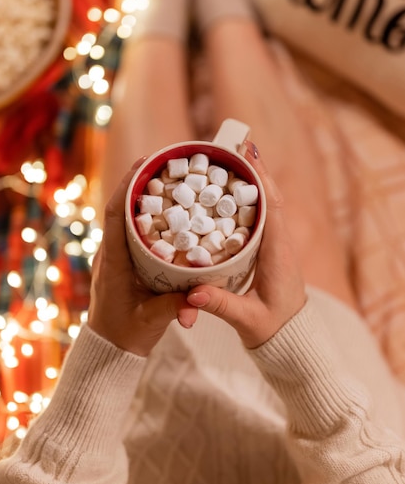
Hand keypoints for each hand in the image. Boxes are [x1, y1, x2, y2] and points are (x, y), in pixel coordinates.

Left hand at [88, 160, 197, 355]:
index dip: (126, 187)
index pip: (114, 216)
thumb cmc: (126, 334)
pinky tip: (170, 209)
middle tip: (163, 162)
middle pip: (121, 208)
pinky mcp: (125, 262)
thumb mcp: (151, 321)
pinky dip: (149, 215)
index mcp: (112, 262)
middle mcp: (111, 253)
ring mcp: (117, 256)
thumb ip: (173, 309)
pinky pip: (134, 230)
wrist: (111, 347)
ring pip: (128, 217)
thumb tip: (198, 302)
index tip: (142, 164)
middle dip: (139, 182)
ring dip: (145, 196)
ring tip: (169, 177)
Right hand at [186, 143, 306, 347]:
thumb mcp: (246, 319)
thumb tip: (191, 294)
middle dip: (255, 170)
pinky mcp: (269, 250)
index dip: (261, 179)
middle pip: (270, 197)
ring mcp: (277, 245)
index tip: (249, 153)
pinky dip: (250, 198)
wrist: (291, 341)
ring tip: (233, 156)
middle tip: (237, 142)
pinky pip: (261, 216)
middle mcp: (280, 243)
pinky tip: (232, 190)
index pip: (272, 208)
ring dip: (253, 180)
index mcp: (278, 254)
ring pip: (267, 204)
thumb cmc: (273, 330)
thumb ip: (220, 305)